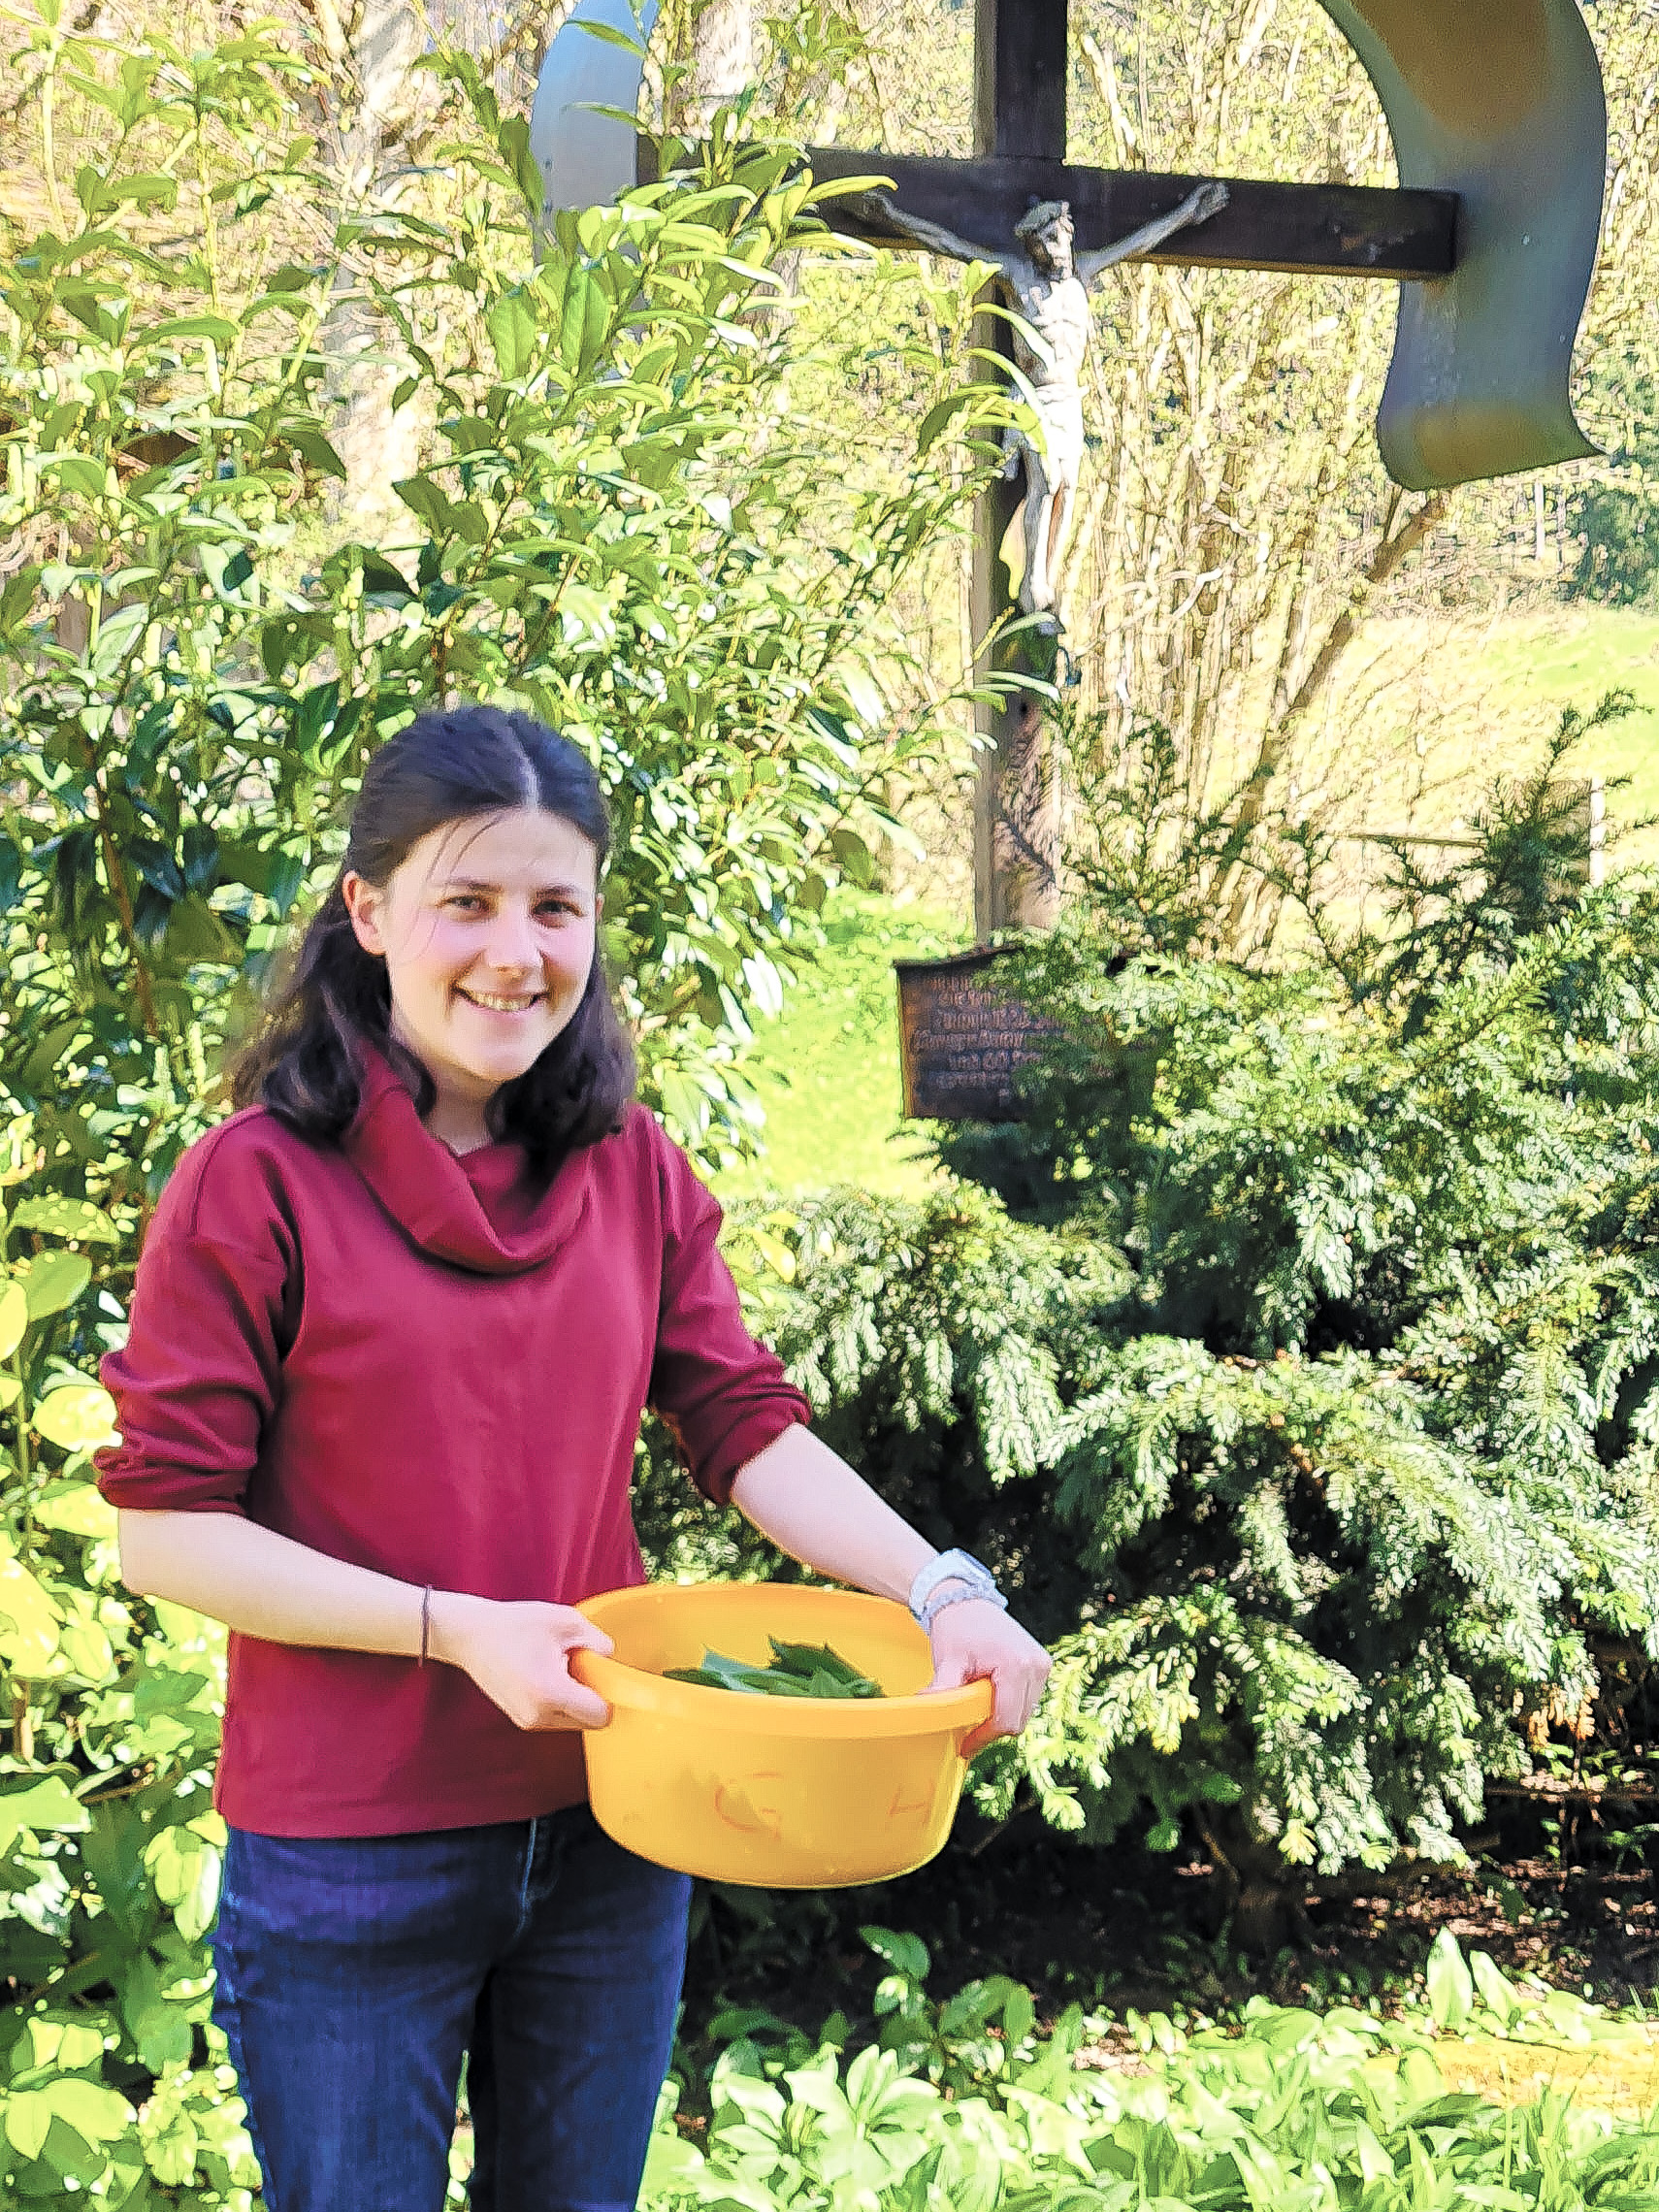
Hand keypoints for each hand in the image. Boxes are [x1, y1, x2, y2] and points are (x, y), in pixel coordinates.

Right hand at [428, 1592, 613, 1731]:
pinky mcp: (520, 1719)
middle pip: (588, 1722)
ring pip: (571, 1721)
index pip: (600, 1716)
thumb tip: (611, 1659)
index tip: (604, 1675)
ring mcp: (526, 1721)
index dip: (610, 1696)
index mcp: (551, 1693)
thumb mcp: (566, 1621)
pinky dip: (559, 1701)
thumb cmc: (515, 1626)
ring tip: (558, 1668)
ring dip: (575, 1700)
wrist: (471, 1636)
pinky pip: (554, 1717)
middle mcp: (538, 1715)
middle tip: (578, 1666)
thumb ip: (598, 1641)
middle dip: (592, 1696)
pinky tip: (545, 1675)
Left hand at [926, 1599, 1050, 1759]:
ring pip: (1023, 1712)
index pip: (1006, 1720)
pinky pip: (1026, 1699)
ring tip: (975, 1703)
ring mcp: (1042, 1664)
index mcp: (1017, 1665)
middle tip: (966, 1729)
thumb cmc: (956, 1627)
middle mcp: (1037, 1665)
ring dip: (1000, 1716)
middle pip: (1017, 1720)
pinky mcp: (1041, 1664)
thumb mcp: (948, 1660)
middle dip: (991, 1729)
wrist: (966, 1598)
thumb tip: (923, 1708)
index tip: (964, 1746)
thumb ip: (942, 1689)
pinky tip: (988, 1694)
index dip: (983, 1737)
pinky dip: (1008, 1704)